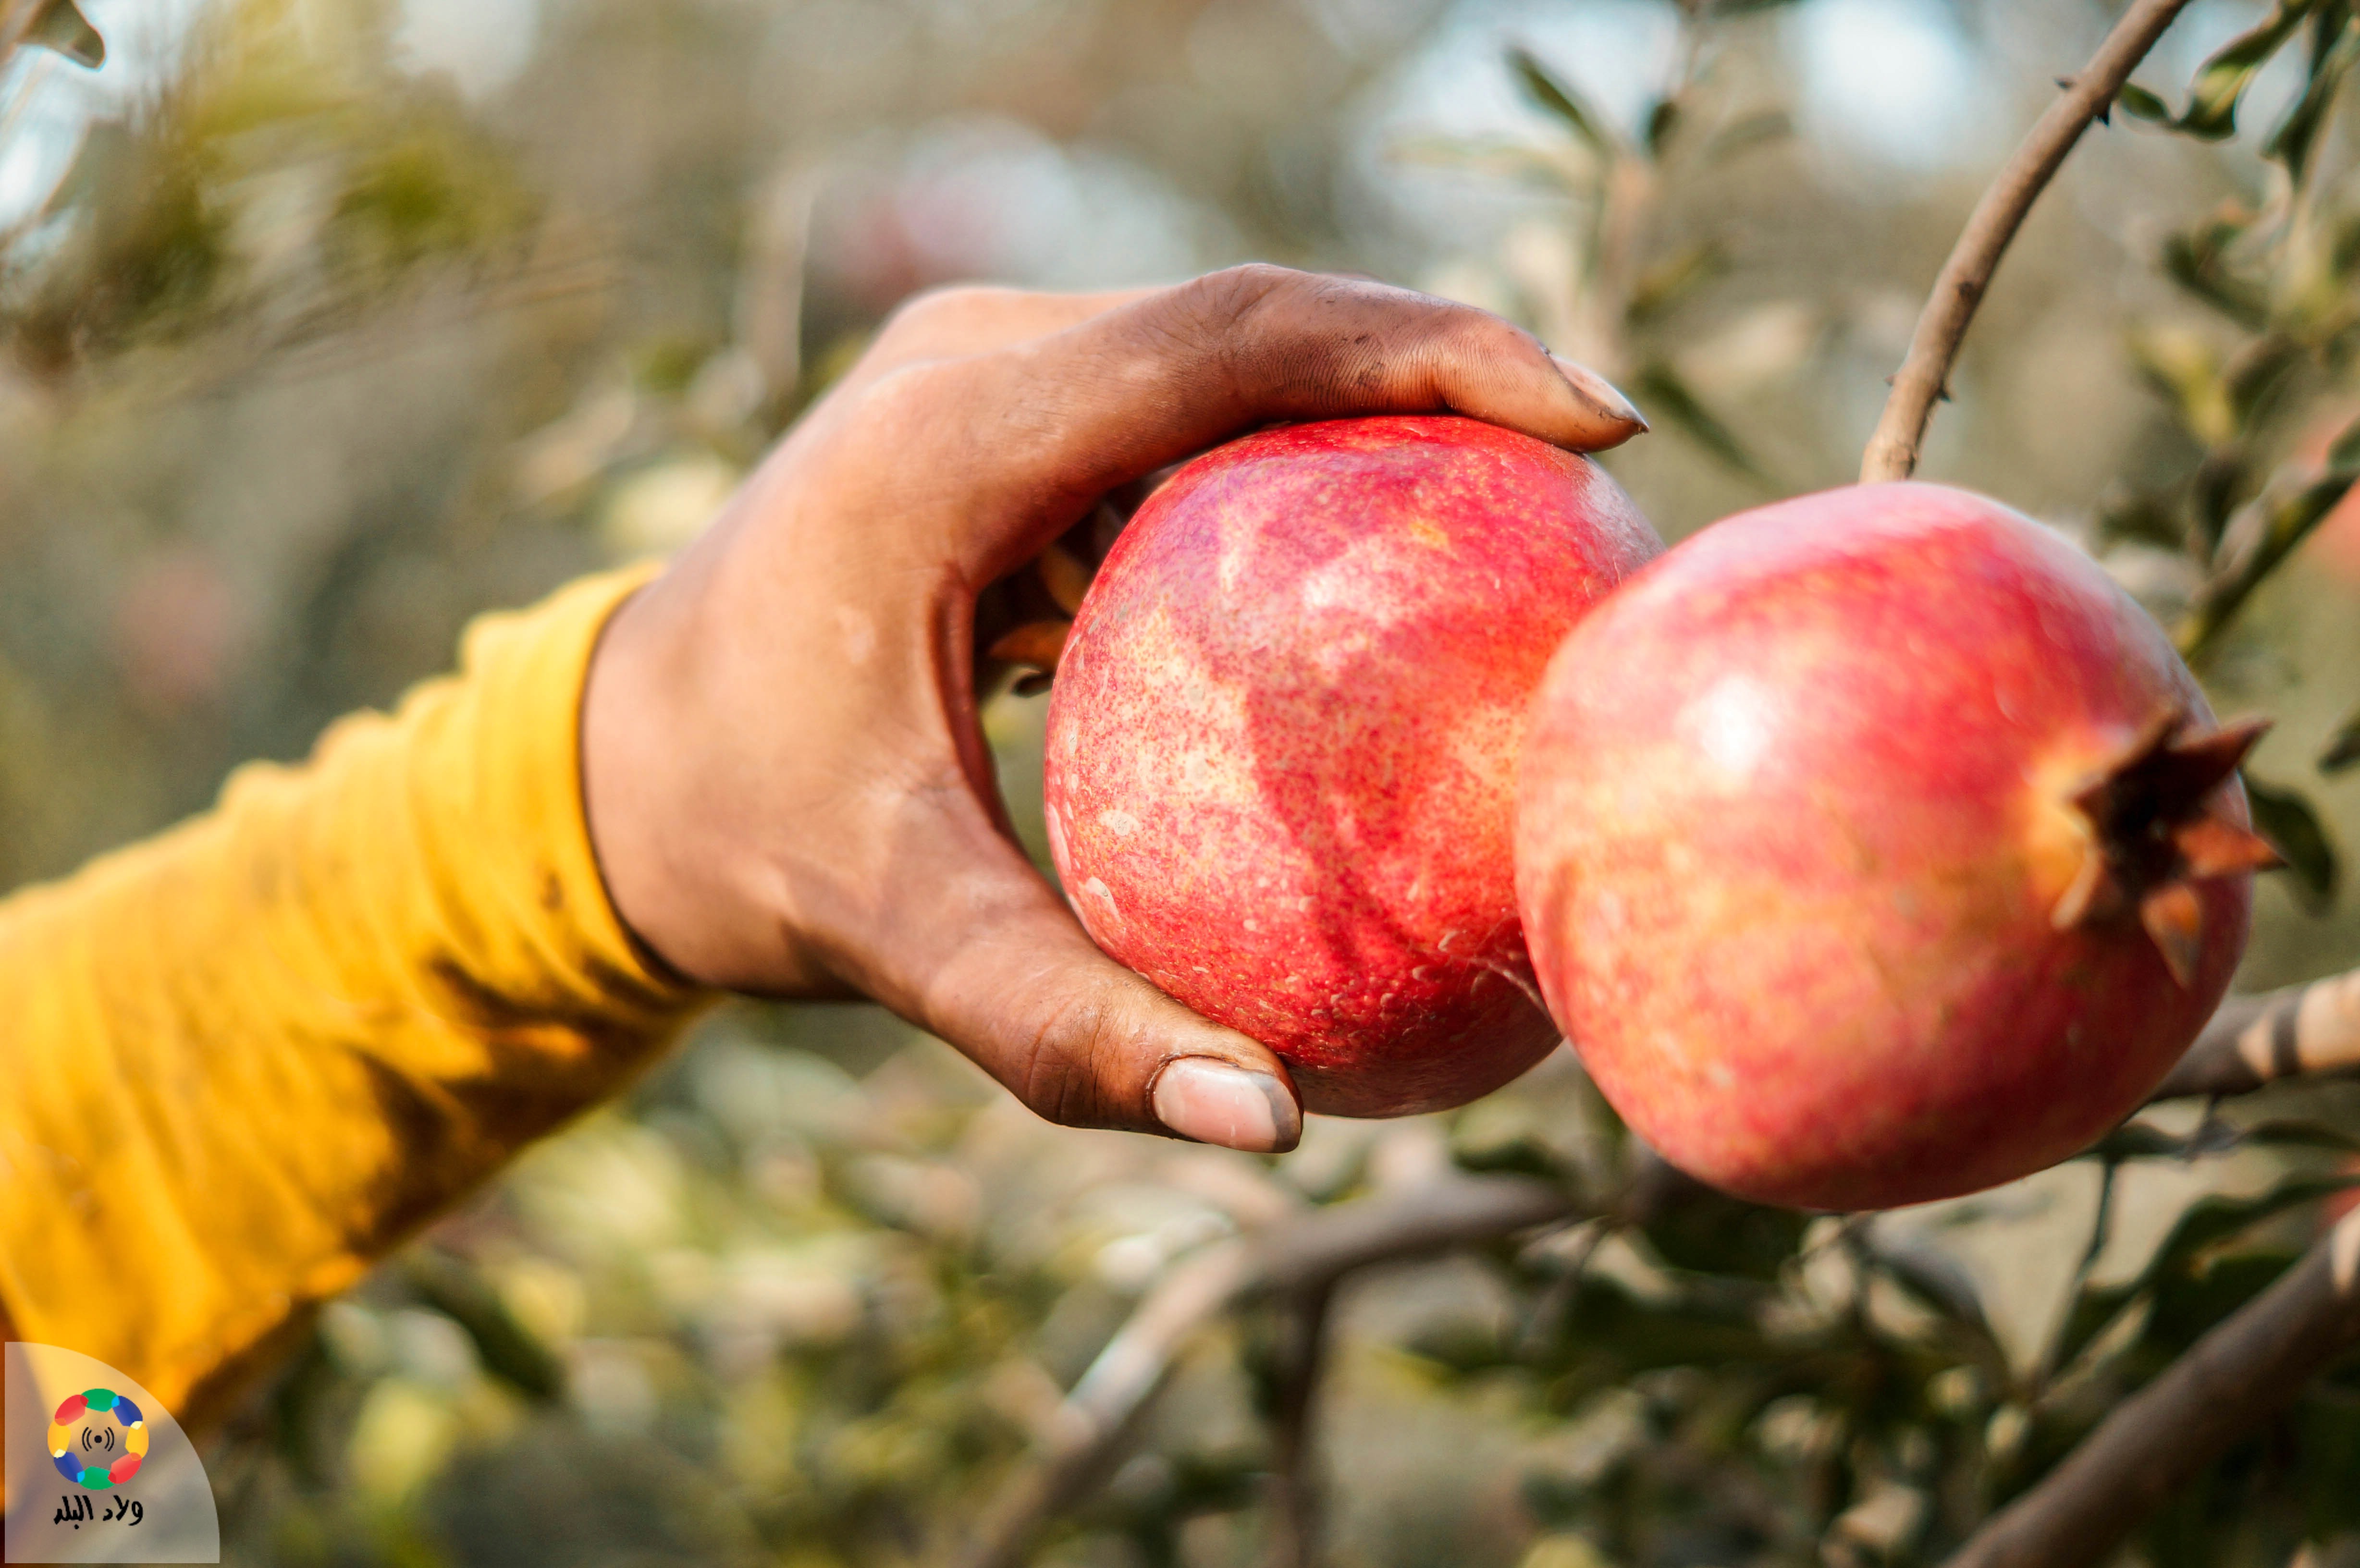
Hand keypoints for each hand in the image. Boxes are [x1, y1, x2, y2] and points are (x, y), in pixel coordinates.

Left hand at [580, 265, 1644, 1151]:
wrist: (606, 767)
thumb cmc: (743, 843)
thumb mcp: (895, 934)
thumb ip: (1067, 1027)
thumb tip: (1269, 1129)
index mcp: (948, 437)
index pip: (1238, 338)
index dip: (1434, 350)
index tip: (1595, 419)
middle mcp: (967, 365)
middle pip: (1255, 318)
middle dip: (1436, 368)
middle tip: (1593, 475)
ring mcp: (975, 375)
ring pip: (1220, 352)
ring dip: (1363, 405)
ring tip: (1509, 509)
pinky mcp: (989, 418)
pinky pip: (1172, 412)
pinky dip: (1283, 463)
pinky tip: (1361, 564)